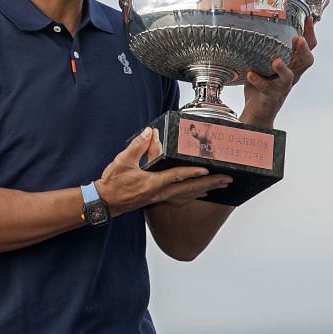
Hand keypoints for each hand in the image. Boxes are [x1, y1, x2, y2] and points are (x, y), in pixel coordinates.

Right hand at [97, 127, 232, 215]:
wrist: (105, 202)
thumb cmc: (113, 183)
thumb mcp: (122, 161)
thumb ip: (138, 146)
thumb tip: (150, 132)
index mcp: (152, 183)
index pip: (177, 177)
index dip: (192, 172)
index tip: (207, 170)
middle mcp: (160, 193)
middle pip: (190, 189)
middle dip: (210, 183)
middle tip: (227, 179)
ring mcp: (160, 198)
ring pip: (188, 196)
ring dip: (205, 190)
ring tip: (221, 186)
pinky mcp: (158, 200)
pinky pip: (181, 200)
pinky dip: (193, 196)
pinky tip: (200, 193)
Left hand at [242, 16, 316, 127]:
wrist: (257, 111)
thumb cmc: (260, 85)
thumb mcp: (264, 64)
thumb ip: (263, 50)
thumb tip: (251, 26)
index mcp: (292, 65)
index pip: (306, 47)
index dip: (310, 33)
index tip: (309, 18)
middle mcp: (291, 75)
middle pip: (306, 61)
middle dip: (304, 49)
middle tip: (298, 39)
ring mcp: (282, 87)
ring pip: (289, 77)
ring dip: (283, 68)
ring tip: (275, 60)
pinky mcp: (271, 96)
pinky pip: (267, 88)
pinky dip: (258, 80)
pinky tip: (250, 74)